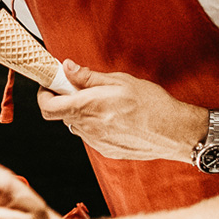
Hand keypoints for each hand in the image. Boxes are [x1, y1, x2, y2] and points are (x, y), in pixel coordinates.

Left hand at [37, 61, 203, 160]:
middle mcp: (88, 127)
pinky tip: (115, 117)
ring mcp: (96, 142)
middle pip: (62, 115)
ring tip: (106, 103)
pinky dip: (96, 124)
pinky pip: (91, 135)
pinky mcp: (106, 150)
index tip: (51, 85)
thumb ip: (88, 77)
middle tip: (81, 89)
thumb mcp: (119, 80)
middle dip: (67, 101)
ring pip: (78, 124)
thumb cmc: (151, 103)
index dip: (44, 95)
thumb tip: (67, 68)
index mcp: (88, 107)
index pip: (48, 107)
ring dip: (83, 113)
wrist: (173, 131)